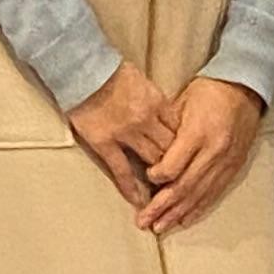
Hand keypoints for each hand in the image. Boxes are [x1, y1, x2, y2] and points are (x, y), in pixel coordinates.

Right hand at [68, 54, 176, 207]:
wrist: (83, 71)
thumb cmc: (113, 74)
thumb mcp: (144, 83)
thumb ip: (158, 104)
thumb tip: (170, 121)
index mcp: (157, 102)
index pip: (180, 130)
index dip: (186, 146)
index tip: (191, 158)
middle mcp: (146, 120)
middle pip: (171, 148)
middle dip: (178, 163)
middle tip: (182, 179)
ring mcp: (125, 134)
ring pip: (153, 161)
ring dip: (160, 176)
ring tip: (164, 190)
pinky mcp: (105, 144)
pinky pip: (122, 171)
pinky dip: (131, 189)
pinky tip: (139, 202)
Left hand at [135, 76, 266, 231]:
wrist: (245, 88)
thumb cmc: (209, 91)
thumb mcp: (182, 101)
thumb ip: (167, 129)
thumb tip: (150, 153)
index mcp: (198, 132)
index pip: (174, 165)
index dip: (158, 177)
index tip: (146, 179)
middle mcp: (214, 151)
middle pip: (184, 186)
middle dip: (162, 206)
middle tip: (144, 221)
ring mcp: (226, 161)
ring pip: (199, 194)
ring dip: (178, 213)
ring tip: (160, 227)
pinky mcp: (234, 166)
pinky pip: (215, 192)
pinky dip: (199, 208)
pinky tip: (185, 219)